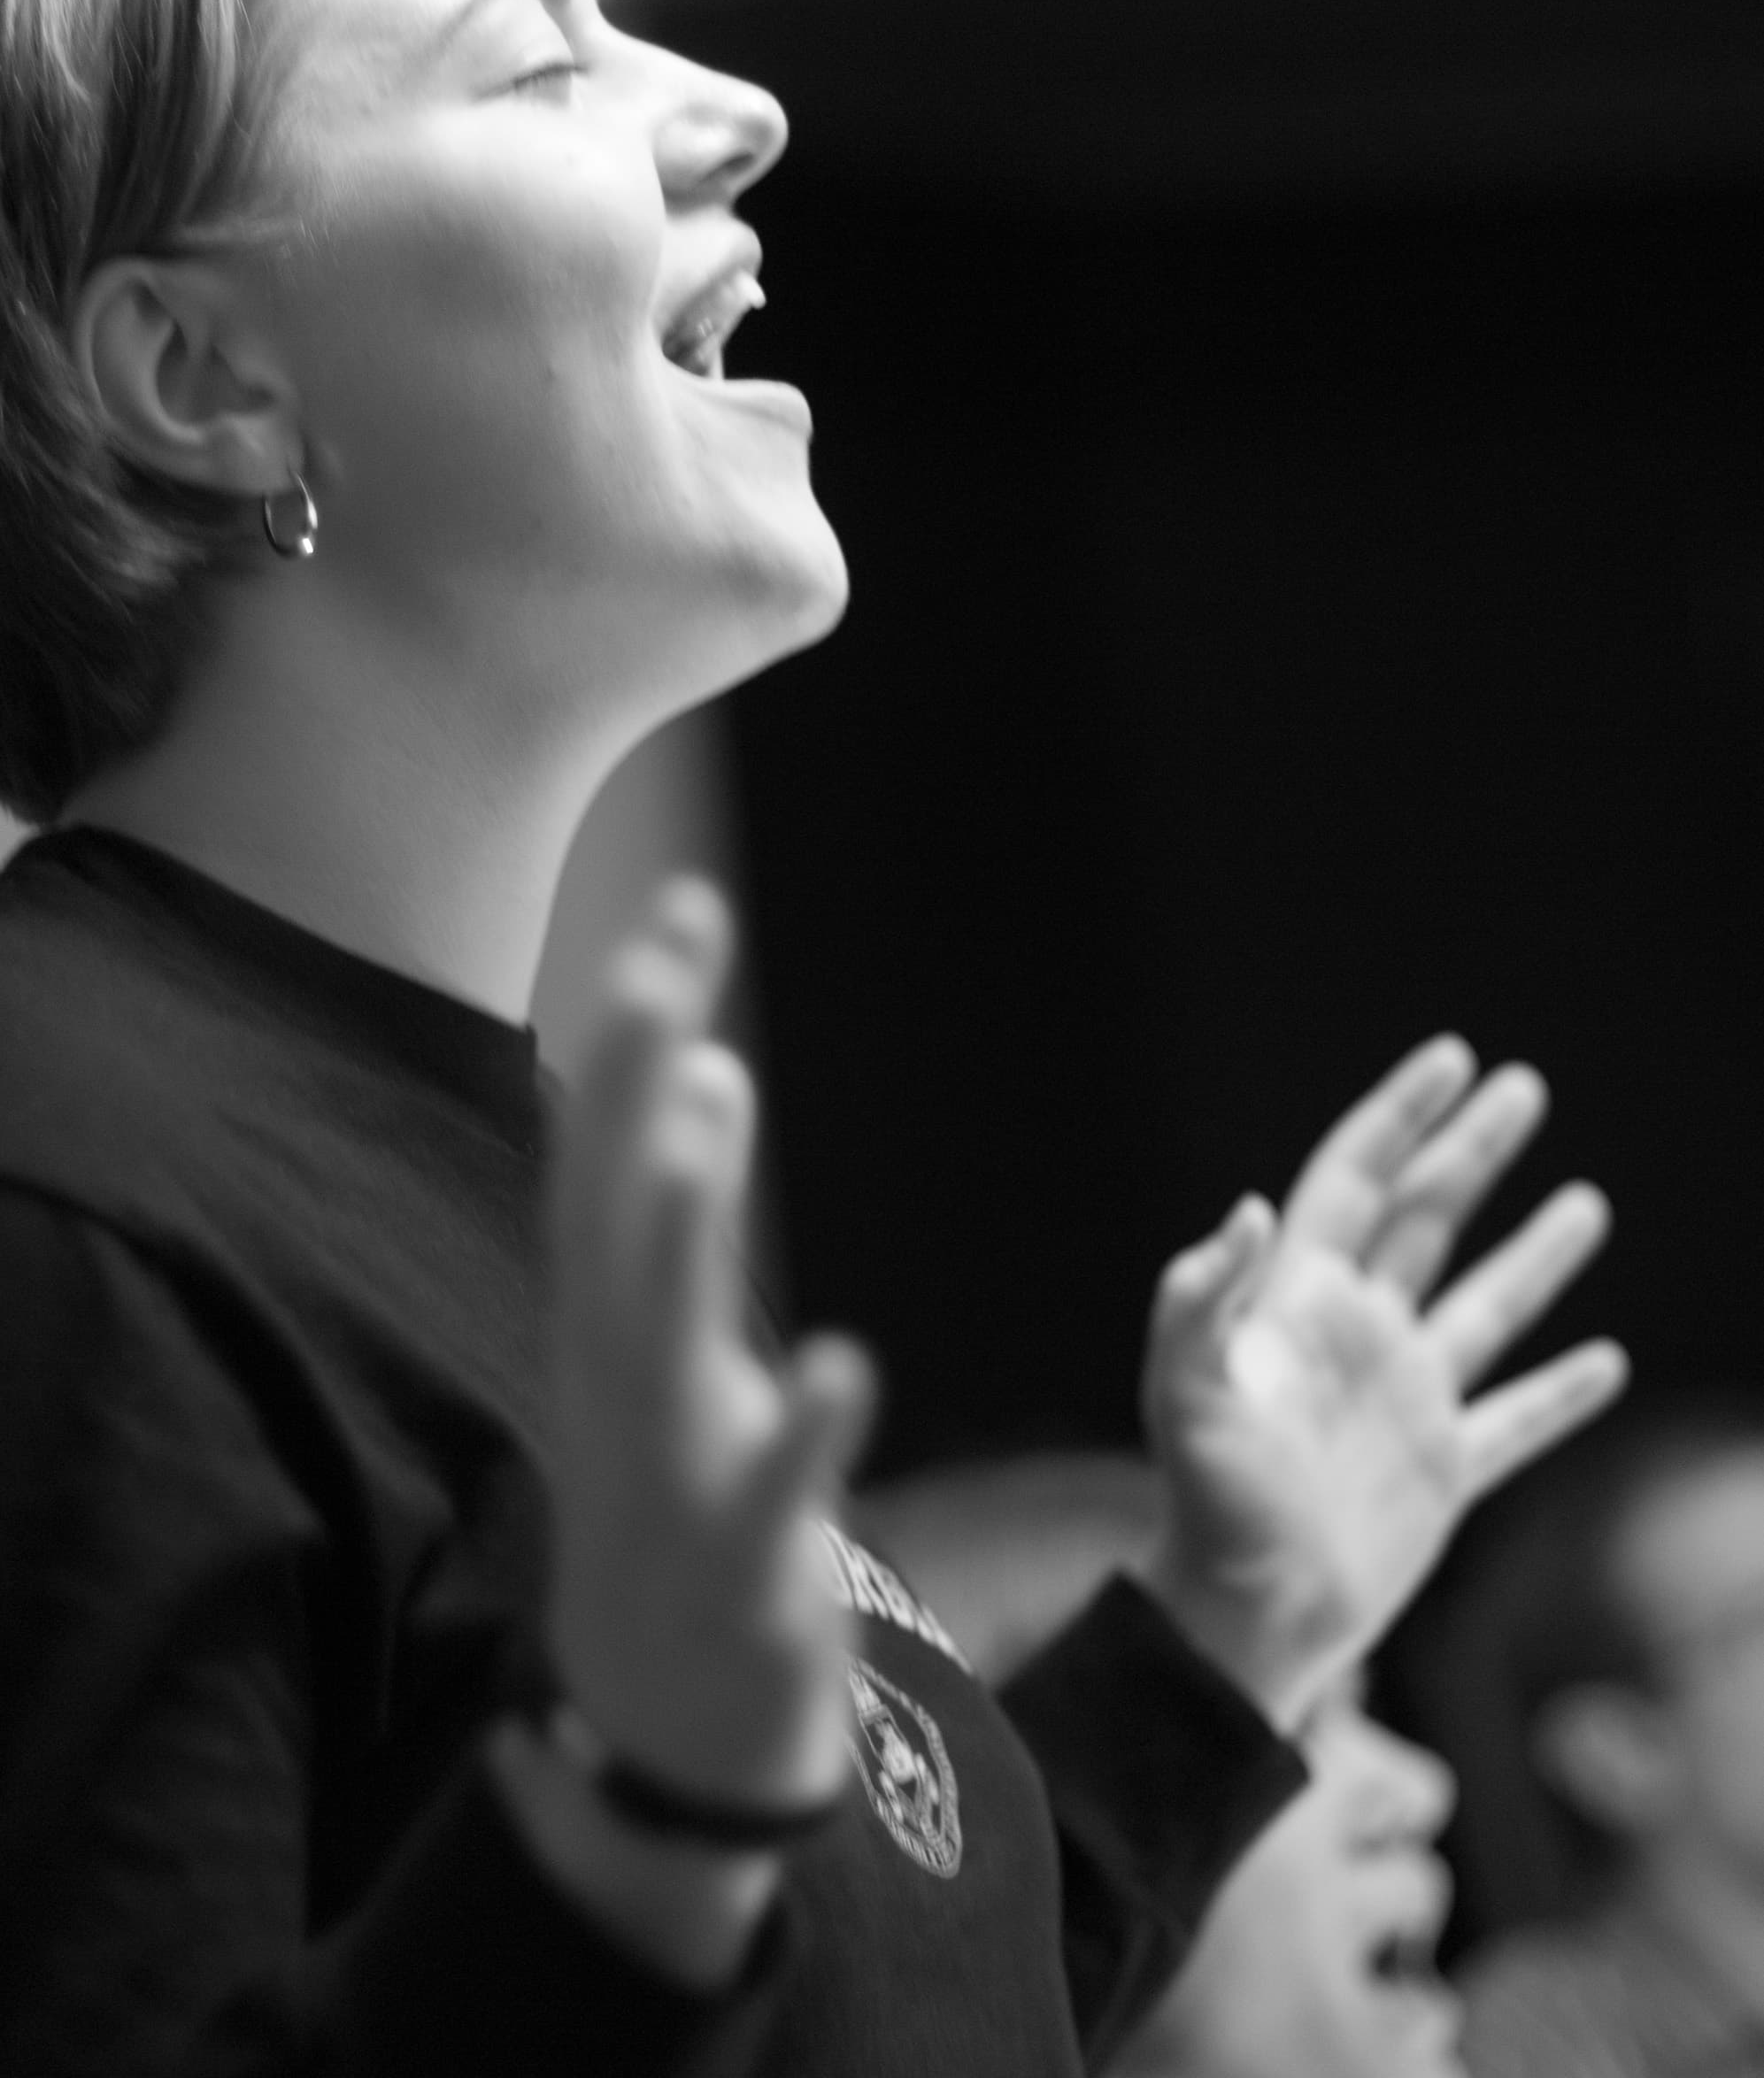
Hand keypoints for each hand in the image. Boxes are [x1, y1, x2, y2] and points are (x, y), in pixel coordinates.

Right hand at [542, 878, 874, 1813]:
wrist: (659, 1732)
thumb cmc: (674, 1507)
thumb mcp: (670, 1356)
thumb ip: (682, 1223)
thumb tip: (702, 1069)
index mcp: (606, 1324)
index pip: (608, 1151)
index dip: (635, 1032)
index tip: (682, 906)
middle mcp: (619, 1384)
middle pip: (611, 1218)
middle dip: (627, 1081)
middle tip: (659, 945)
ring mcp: (669, 1480)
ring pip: (659, 1341)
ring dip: (678, 1219)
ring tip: (709, 1091)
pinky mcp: (741, 1575)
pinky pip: (772, 1498)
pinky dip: (799, 1432)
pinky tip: (843, 1359)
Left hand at [1138, 1037, 1626, 1730]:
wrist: (1243, 1620)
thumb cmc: (1205, 1505)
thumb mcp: (1187, 1394)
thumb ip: (1203, 1301)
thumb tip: (1248, 1210)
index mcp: (1299, 1302)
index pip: (1356, 1180)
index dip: (1399, 1117)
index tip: (1450, 1060)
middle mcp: (1357, 1336)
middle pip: (1426, 1218)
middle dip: (1472, 1151)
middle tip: (1523, 1087)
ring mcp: (1403, 1402)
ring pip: (1483, 1308)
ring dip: (1532, 1256)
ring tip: (1584, 1201)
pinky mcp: (1439, 1473)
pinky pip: (1514, 1422)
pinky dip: (1560, 1395)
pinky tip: (1606, 1363)